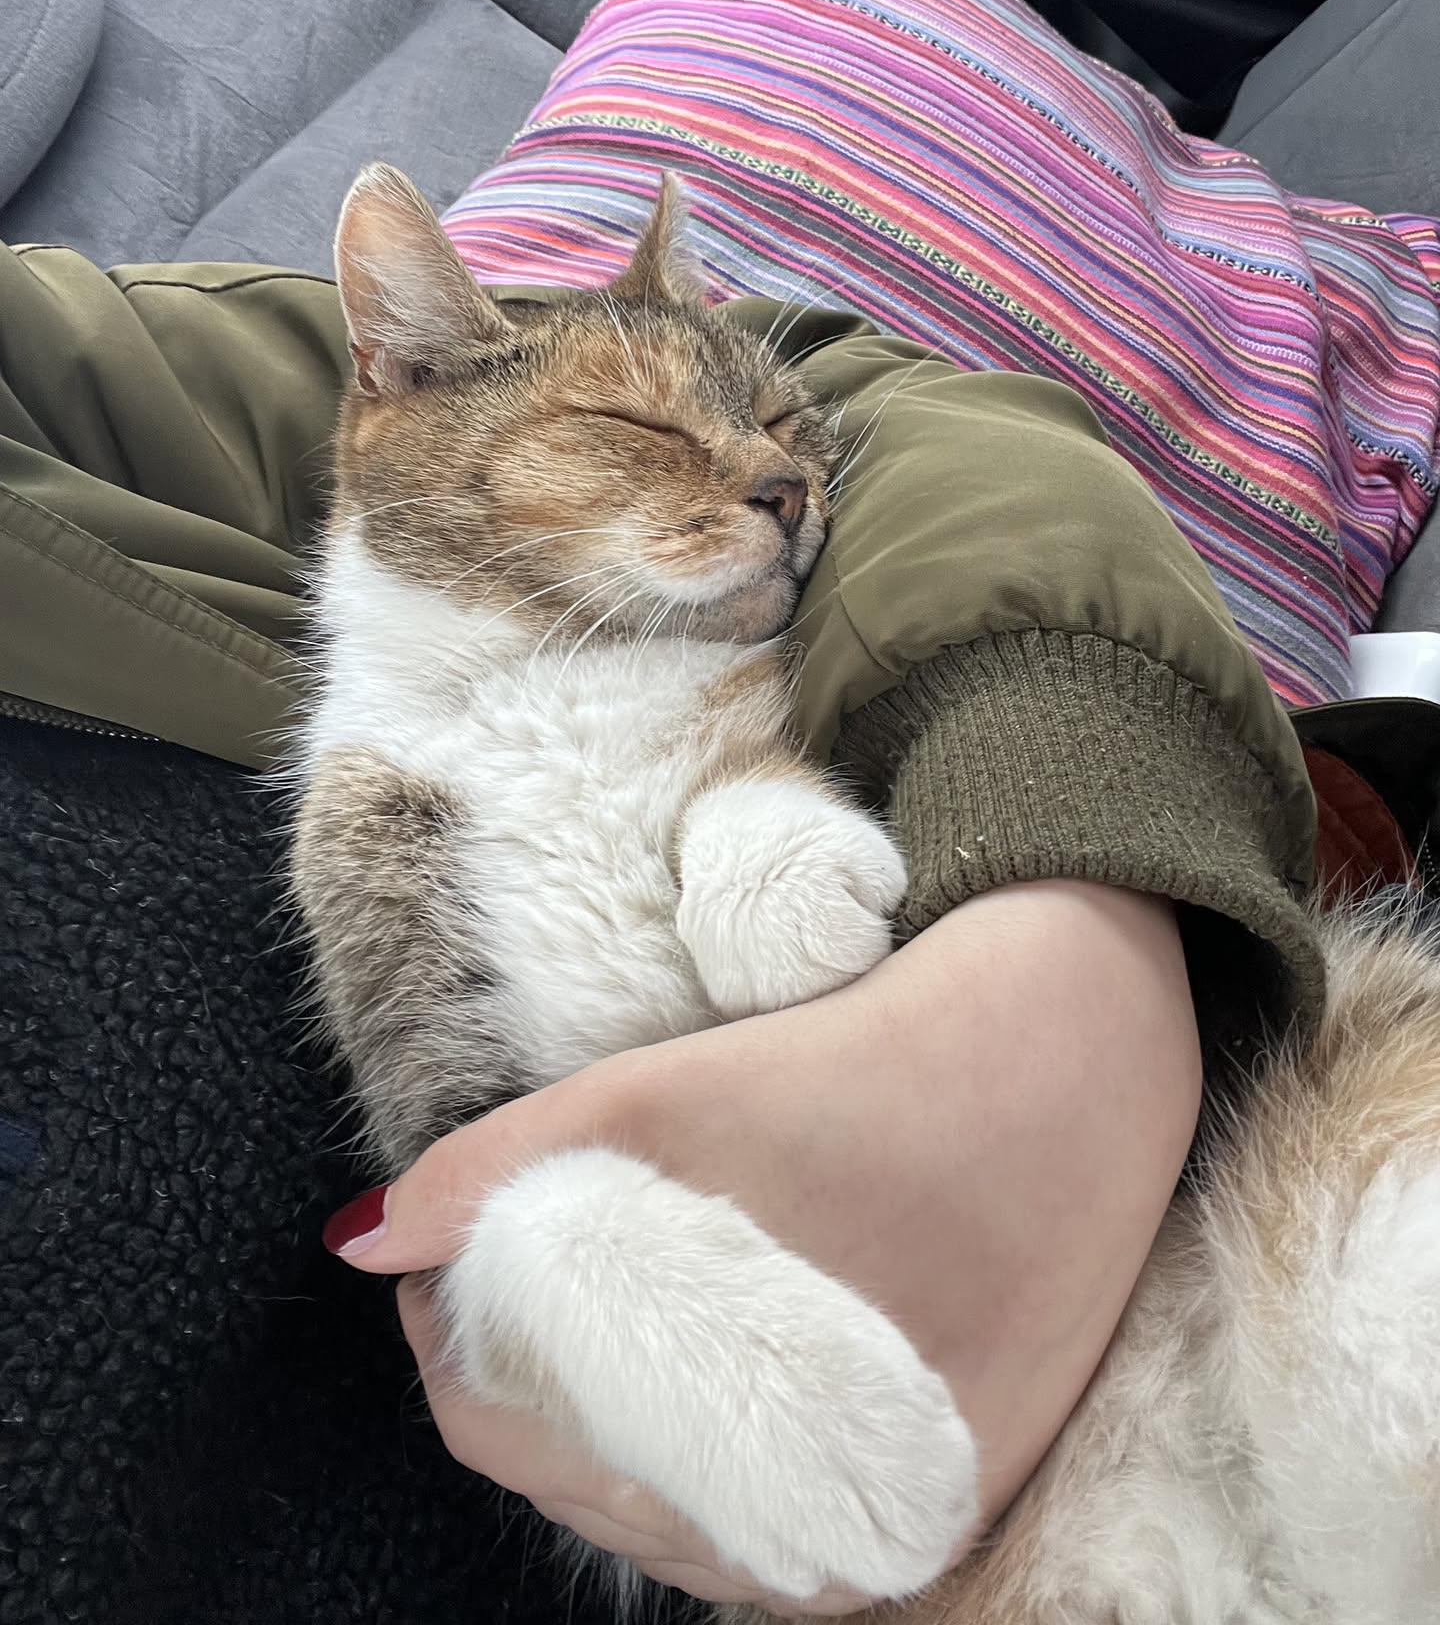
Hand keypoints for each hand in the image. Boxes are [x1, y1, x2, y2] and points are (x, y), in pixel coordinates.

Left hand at [327, 880, 1200, 1613]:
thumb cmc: (880, 1072)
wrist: (1089, 1052)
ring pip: (678, 1501)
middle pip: (596, 1486)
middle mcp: (839, 1544)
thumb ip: (504, 1170)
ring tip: (593, 1286)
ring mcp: (901, 1521)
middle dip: (525, 1369)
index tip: (442, 1253)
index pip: (521, 1448)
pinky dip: (702, 1425)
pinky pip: (770, 1491)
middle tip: (509, 1253)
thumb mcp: (672, 1098)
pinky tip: (693, 1340)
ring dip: (609, 1404)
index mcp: (761, 1475)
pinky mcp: (952, 1478)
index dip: (453, 1339)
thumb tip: (360, 1242)